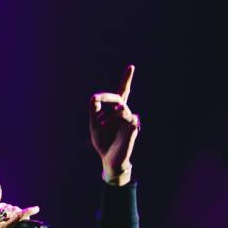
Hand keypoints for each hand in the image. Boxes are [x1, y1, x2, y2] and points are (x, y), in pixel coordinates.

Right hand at [0, 203, 40, 227]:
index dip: (5, 207)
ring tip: (26, 220)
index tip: (10, 210)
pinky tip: (36, 209)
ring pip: (14, 211)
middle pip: (7, 208)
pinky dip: (29, 211)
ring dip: (21, 214)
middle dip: (15, 211)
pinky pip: (19, 216)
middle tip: (21, 218)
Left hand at [89, 65, 139, 182]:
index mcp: (115, 111)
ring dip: (108, 114)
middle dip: (106, 96)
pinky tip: (107, 126)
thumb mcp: (94, 124)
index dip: (127, 80)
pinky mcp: (133, 129)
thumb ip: (94, 110)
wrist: (109, 160)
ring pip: (121, 107)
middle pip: (118, 97)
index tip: (131, 67)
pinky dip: (115, 120)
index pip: (122, 92)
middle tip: (96, 98)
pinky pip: (127, 118)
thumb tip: (94, 96)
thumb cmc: (103, 142)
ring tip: (100, 124)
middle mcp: (124, 114)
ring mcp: (130, 121)